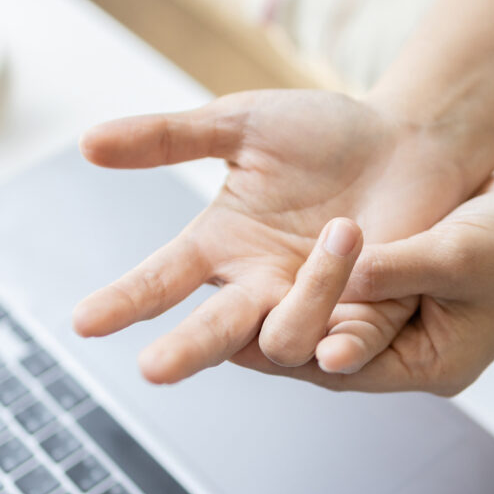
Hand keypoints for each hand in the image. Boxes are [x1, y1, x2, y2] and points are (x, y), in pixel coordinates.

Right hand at [72, 90, 475, 383]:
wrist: (411, 141)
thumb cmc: (325, 134)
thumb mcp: (240, 123)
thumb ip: (167, 136)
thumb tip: (87, 143)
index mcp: (219, 247)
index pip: (160, 281)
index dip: (124, 302)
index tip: (82, 322)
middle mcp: (256, 287)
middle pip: (212, 333)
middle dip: (185, 350)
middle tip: (153, 370)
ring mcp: (310, 307)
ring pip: (287, 336)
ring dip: (312, 290)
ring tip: (345, 228)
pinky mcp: (365, 317)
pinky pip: (348, 346)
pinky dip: (343, 345)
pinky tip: (339, 346)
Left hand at [234, 159, 493, 394]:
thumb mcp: (459, 252)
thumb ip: (395, 269)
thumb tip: (340, 275)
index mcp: (429, 363)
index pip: (340, 368)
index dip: (286, 353)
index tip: (236, 342)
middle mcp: (407, 353)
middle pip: (322, 354)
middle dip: (270, 341)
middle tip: (209, 334)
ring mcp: (400, 325)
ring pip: (324, 326)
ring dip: (282, 313)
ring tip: (223, 302)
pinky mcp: (394, 294)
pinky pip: (339, 297)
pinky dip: (307, 286)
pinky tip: (265, 271)